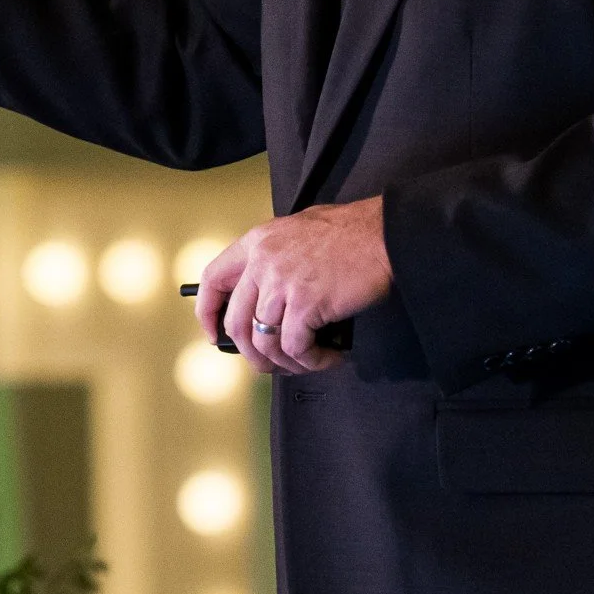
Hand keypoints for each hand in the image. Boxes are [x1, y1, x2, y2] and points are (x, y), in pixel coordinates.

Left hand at [197, 198, 390, 373]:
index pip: (213, 279)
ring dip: (284, 362)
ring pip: (264, 341)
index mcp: (258, 242)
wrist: (385, 235)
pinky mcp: (305, 304)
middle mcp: (263, 262)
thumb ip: (276, 256)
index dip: (207, 312)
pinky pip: (295, 348)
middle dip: (251, 353)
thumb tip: (269, 293)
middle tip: (270, 364)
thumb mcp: (300, 230)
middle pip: (236, 322)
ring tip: (306, 362)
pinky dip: (311, 361)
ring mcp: (282, 284)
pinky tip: (328, 358)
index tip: (214, 333)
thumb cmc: (352, 232)